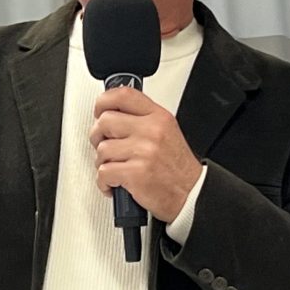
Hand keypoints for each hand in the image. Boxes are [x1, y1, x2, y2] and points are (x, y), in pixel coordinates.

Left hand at [89, 86, 202, 222]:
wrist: (191, 194)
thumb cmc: (177, 167)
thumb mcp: (166, 132)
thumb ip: (142, 119)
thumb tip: (112, 113)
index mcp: (158, 117)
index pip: (124, 95)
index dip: (104, 101)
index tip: (99, 111)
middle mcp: (151, 130)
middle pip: (105, 120)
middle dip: (98, 136)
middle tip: (104, 146)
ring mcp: (144, 151)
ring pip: (102, 149)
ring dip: (102, 162)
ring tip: (115, 168)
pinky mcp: (136, 173)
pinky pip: (103, 172)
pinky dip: (104, 182)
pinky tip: (113, 183)